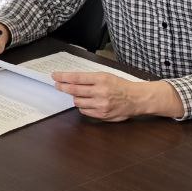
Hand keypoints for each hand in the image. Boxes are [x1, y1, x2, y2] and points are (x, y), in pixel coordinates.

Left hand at [51, 73, 181, 120]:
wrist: (136, 99)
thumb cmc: (120, 86)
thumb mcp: (106, 76)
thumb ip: (90, 79)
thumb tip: (71, 80)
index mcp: (101, 79)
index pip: (76, 78)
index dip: (63, 77)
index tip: (55, 76)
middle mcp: (100, 91)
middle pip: (74, 90)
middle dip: (63, 87)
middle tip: (57, 85)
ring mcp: (101, 104)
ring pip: (78, 102)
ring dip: (75, 98)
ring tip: (78, 95)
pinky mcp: (102, 115)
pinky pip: (85, 111)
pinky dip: (83, 107)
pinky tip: (86, 103)